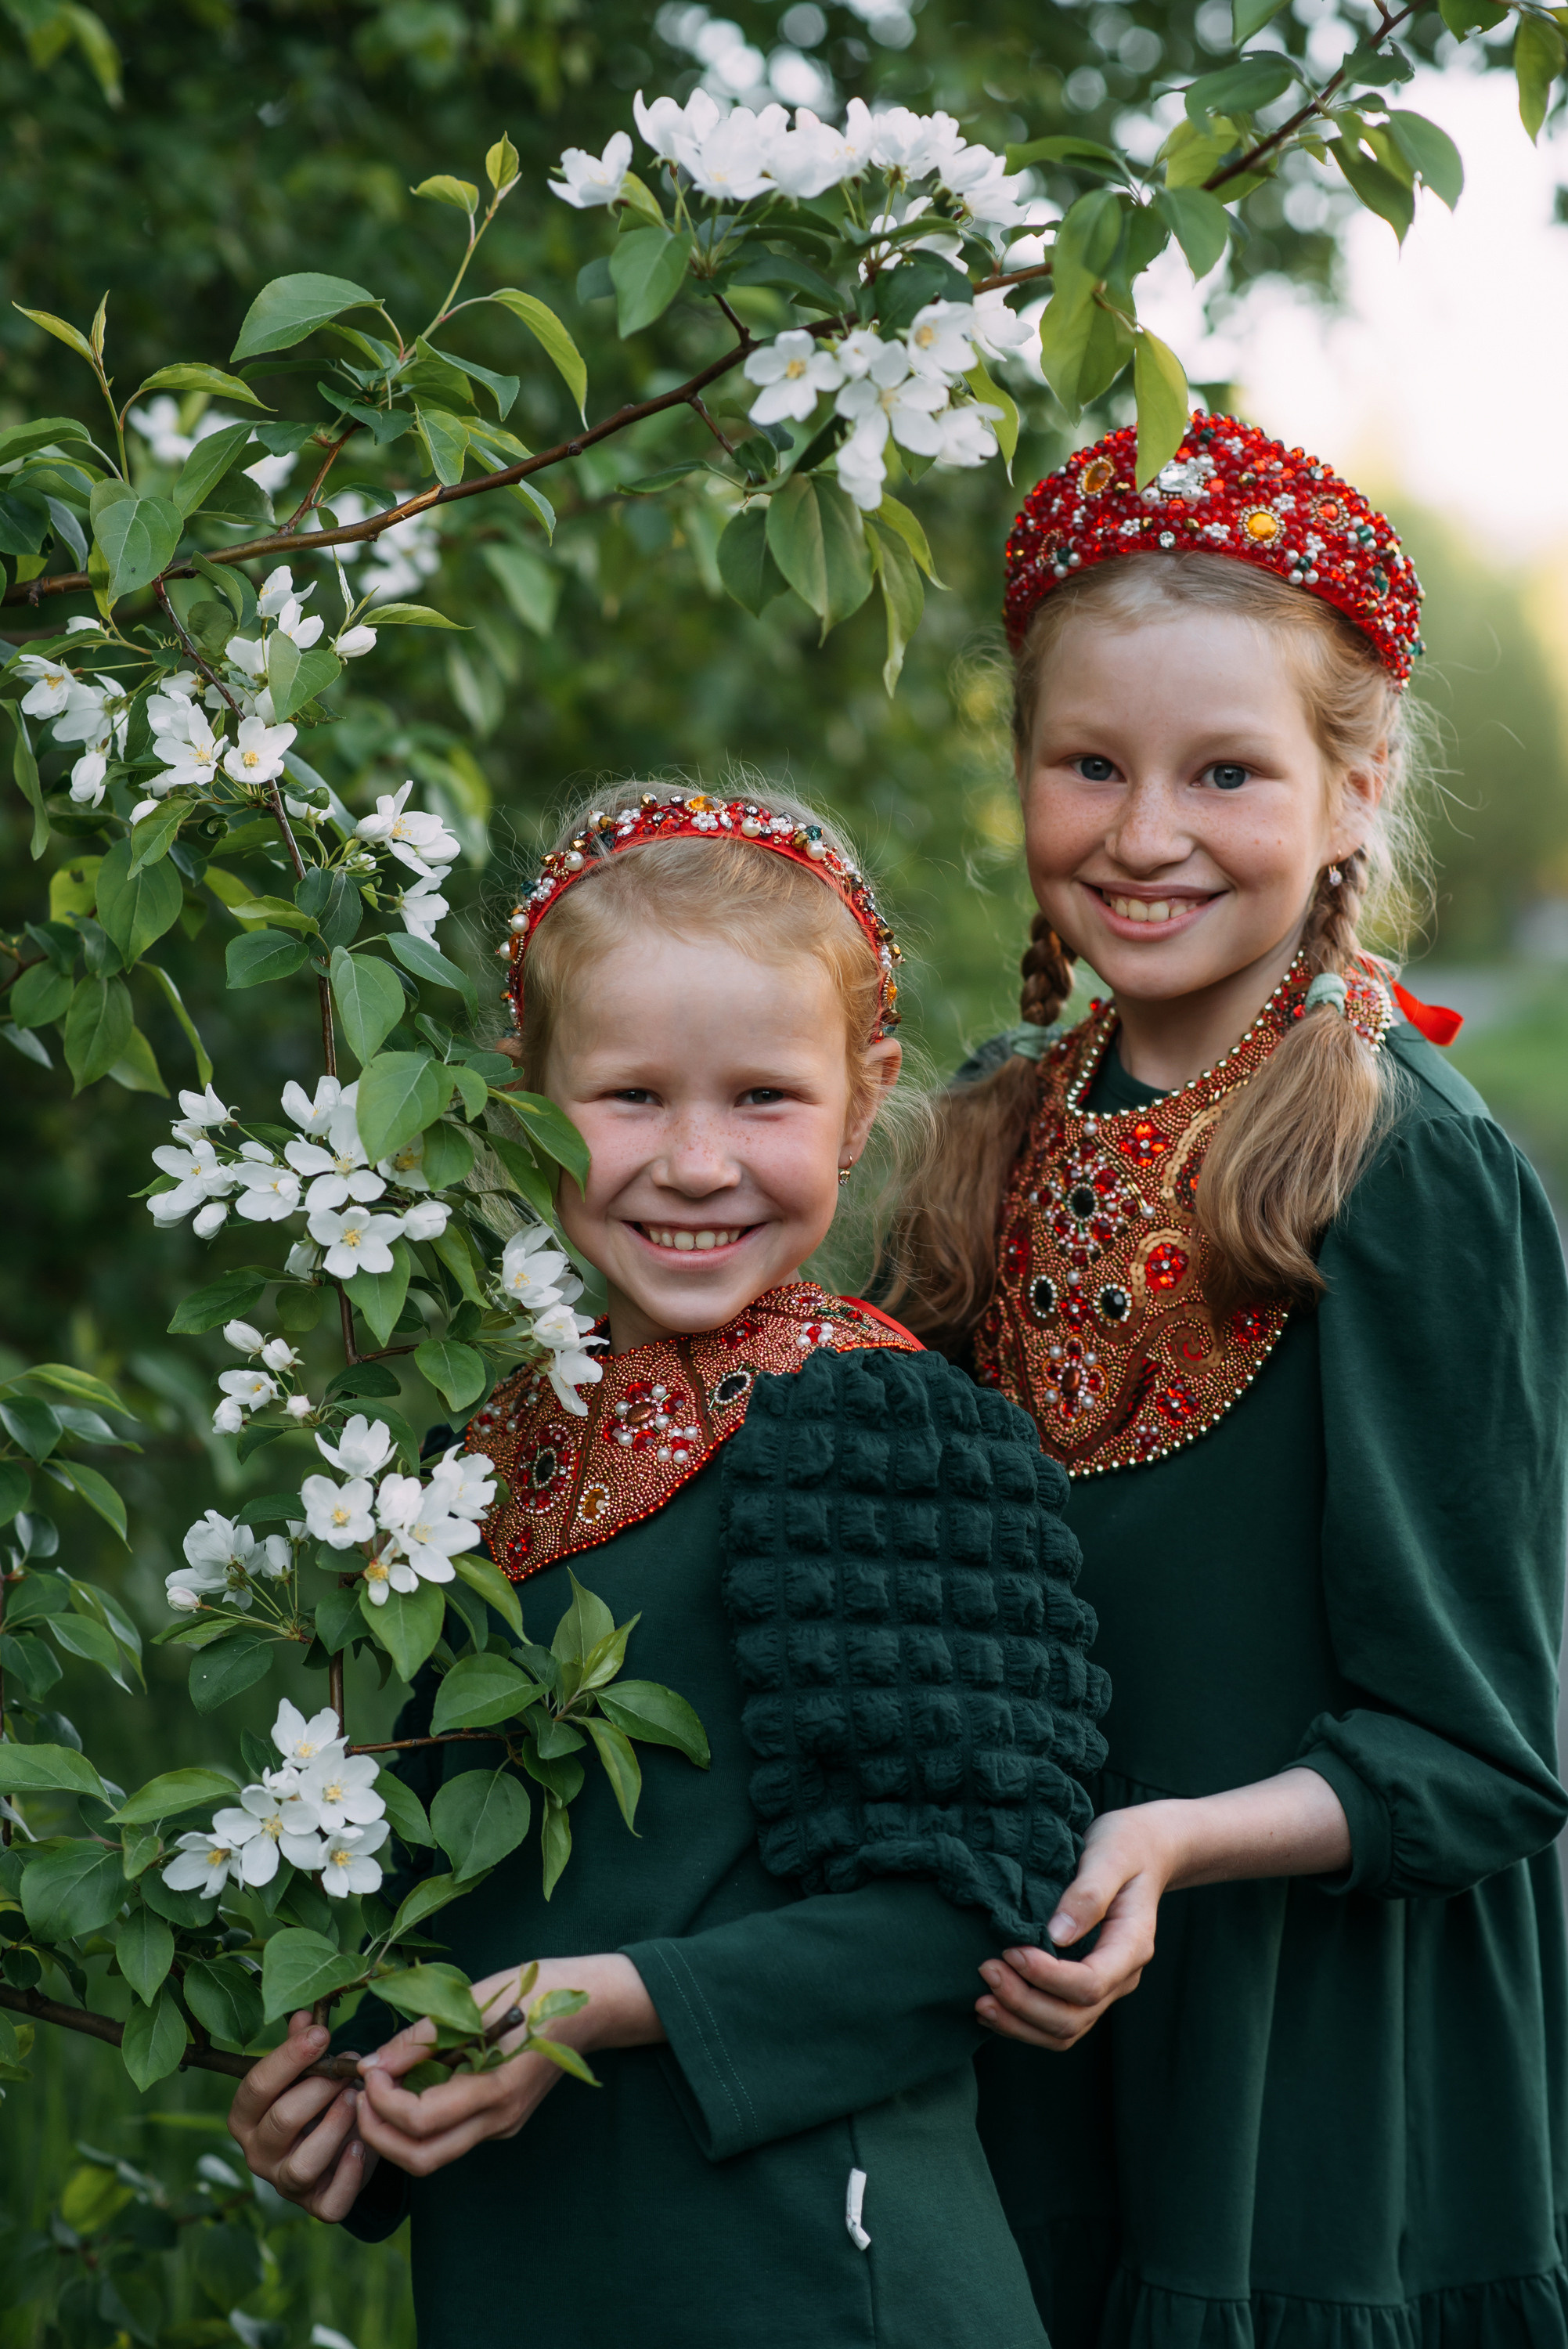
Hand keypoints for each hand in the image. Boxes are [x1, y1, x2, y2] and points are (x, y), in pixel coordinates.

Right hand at [228, 2011, 376, 2220]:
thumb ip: (301, 2045)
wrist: (338, 2144)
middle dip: (319, 2090)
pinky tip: (363, 2144)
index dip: (289, 2058)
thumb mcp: (306, 2071)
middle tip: (348, 2069)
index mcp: (246, 2117)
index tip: (322, 2034)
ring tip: (356, 2099)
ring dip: (334, 2127)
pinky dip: (350, 2174)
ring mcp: (285, 2184)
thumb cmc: (316, 2099)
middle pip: (281, 2122)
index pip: (256, 2087)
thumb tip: (304, 2013)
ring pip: (302, 2165)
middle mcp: (258, 2153)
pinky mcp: (317, 2205)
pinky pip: (330, 2202)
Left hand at [355, 1952, 660, 2179]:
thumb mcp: (474, 2001)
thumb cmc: (536, 1989)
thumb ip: (422, 2036)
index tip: (368, 2068)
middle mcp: (500, 2119)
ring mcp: (503, 2124)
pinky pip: (450, 2136)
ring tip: (375, 2093)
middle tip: (359, 2095)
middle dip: (378, 2134)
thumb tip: (373, 2063)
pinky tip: (407, 2089)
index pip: (420, 2120)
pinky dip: (416, 2124)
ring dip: (394, 2134)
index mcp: (497, 2089)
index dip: (382, 2100)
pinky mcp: (502, 2119)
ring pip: (433, 2155)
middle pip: (421, 2158)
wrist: (592, 2003)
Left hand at [976, 1803, 1180, 2050]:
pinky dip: (1022, 2023)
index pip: (1090, 1983)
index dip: (1047, 1977)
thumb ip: (1088, 1894)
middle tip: (986, 1971)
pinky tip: (992, 2007)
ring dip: (1019, 2022)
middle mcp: (1121, 1975)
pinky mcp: (1084, 1985)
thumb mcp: (1111, 1855)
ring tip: (981, 2000)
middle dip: (1025, 2003)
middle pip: (1074, 2017)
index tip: (1011, 1951)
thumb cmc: (1126, 1846)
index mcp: (1132, 1945)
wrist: (1143, 1850)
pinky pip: (1056, 2021)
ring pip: (1064, 2030)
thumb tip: (1057, 1935)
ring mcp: (1105, 1985)